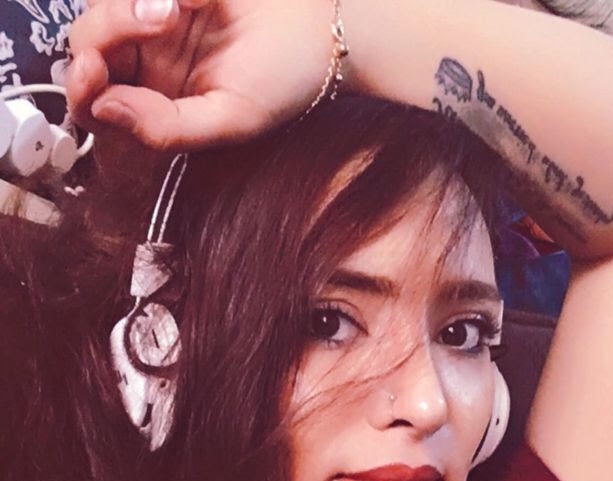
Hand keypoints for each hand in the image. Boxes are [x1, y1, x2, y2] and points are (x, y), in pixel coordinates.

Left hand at [67, 0, 336, 148]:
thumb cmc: (283, 81)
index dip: (80, 89)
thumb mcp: (229, 121)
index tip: (94, 71)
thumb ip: (166, 129)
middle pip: (88, 45)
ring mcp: (154, 17)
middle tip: (160, 19)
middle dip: (108, 30)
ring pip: (103, 2)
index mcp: (156, 106)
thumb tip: (104, 111)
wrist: (326, 29)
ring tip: (181, 5)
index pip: (93, 104)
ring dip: (130, 1)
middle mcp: (148, 63)